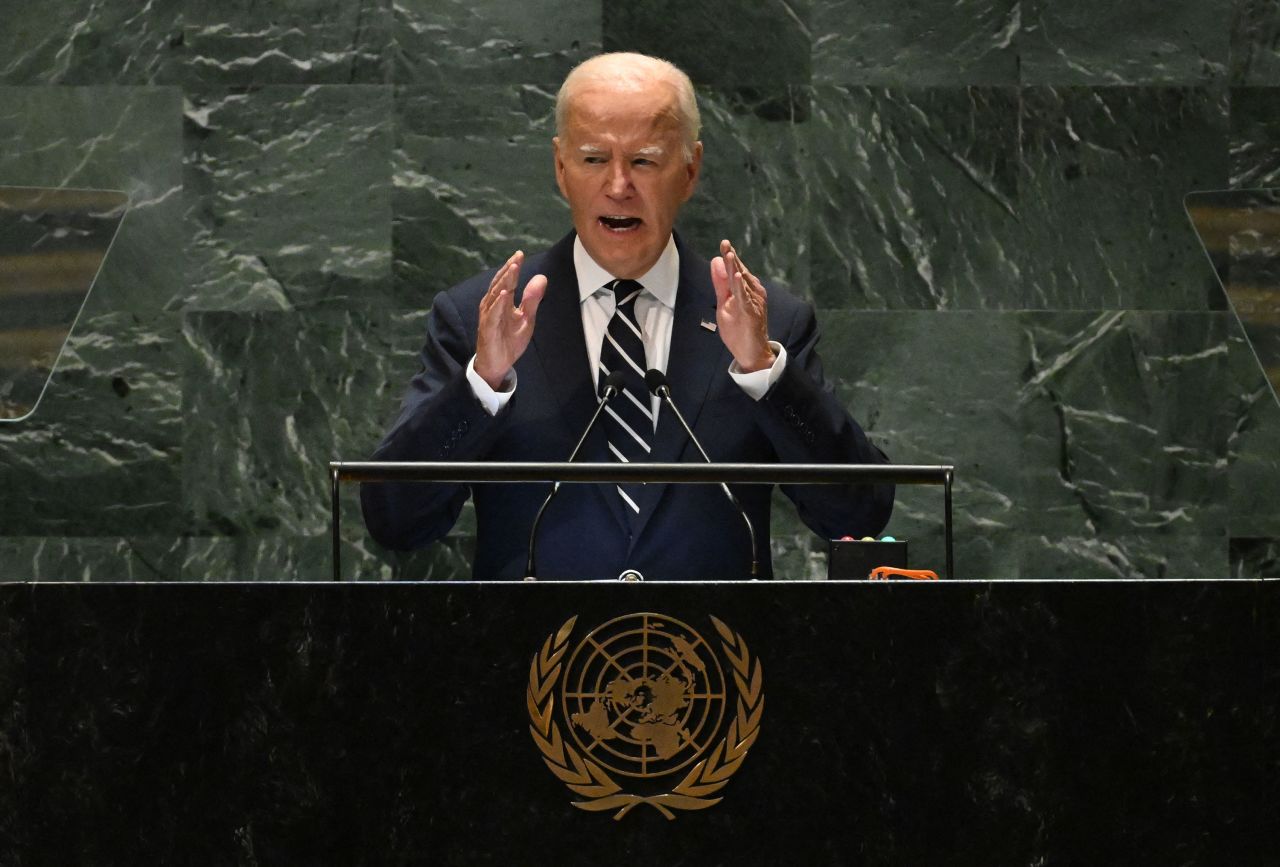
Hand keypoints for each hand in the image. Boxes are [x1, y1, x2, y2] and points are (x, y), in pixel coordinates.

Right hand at [474, 250, 546, 388]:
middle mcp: (492, 305)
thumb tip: (542, 277)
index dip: (513, 267)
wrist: (498, 363)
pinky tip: (504, 294)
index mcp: (502, 301)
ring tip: (513, 268)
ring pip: (496, 295)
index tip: (520, 254)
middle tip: (517, 256)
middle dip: (509, 269)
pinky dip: (498, 304)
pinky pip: (492, 314)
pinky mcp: (487, 329)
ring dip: (504, 281)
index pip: (507, 280)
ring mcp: (489, 316)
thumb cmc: (509, 340)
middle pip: (501, 283)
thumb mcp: (526, 318)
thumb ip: (532, 299)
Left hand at [710, 239, 773, 372]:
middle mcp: (753, 293)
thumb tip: (716, 261)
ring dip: (736, 268)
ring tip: (729, 255)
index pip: (736, 270)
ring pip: (743, 283)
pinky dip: (742, 287)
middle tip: (725, 243)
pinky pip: (745, 298)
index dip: (730, 257)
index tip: (724, 243)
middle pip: (740, 272)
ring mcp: (753, 302)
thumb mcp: (724, 303)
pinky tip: (738, 277)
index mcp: (746, 289)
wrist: (752, 352)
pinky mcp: (752, 313)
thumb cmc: (739, 328)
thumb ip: (721, 284)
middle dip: (732, 258)